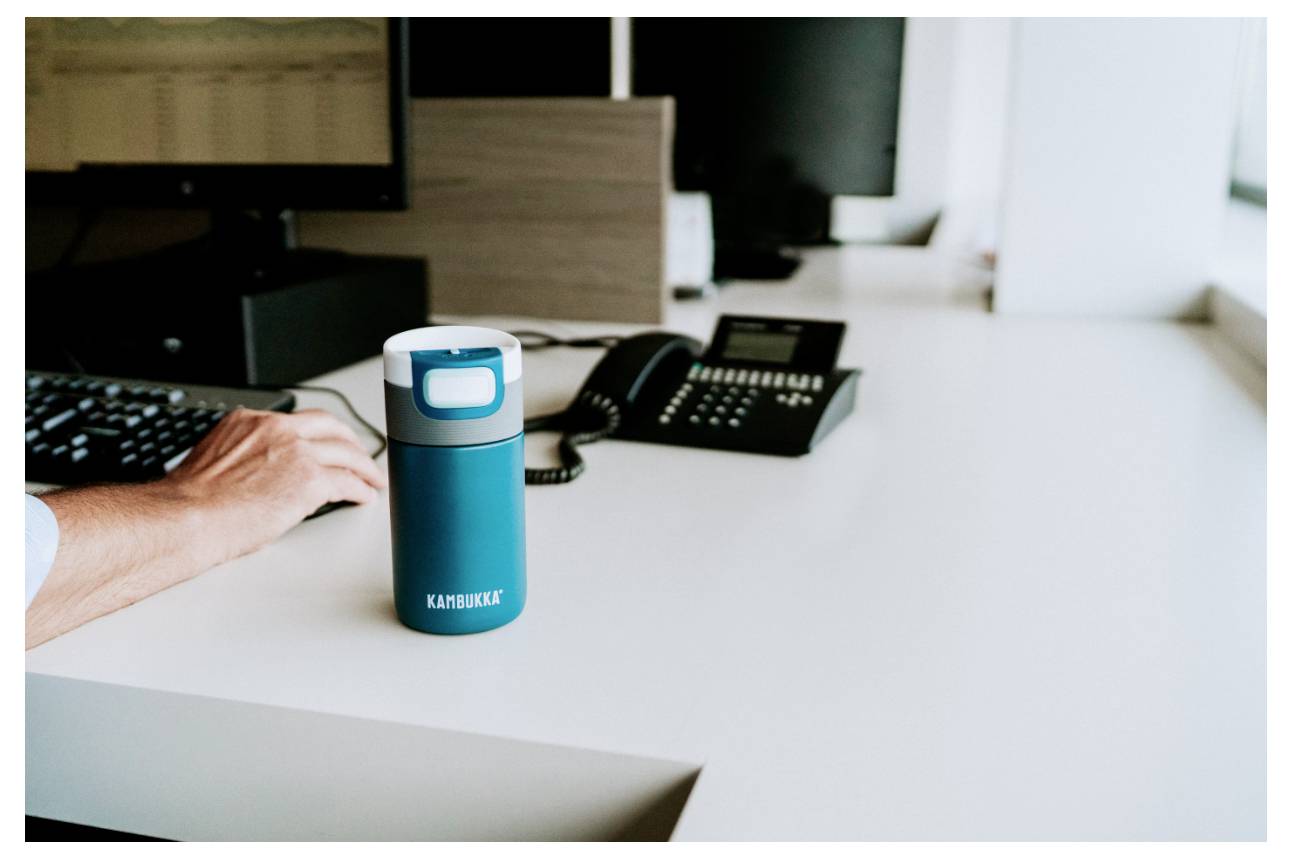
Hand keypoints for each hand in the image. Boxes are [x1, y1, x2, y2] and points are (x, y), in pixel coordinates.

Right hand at [161, 408, 386, 565]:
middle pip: (330, 427)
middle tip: (359, 455)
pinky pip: (347, 481)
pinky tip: (364, 496)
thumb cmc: (191, 504)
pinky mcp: (310, 479)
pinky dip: (360, 489)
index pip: (296, 421)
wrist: (187, 518)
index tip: (326, 443)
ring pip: (346, 452)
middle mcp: (276, 429)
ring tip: (373, 478)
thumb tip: (262, 475)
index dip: (318, 434)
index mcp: (249, 422)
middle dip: (349, 441)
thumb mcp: (216, 461)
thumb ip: (245, 457)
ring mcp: (296, 452)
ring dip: (364, 466)